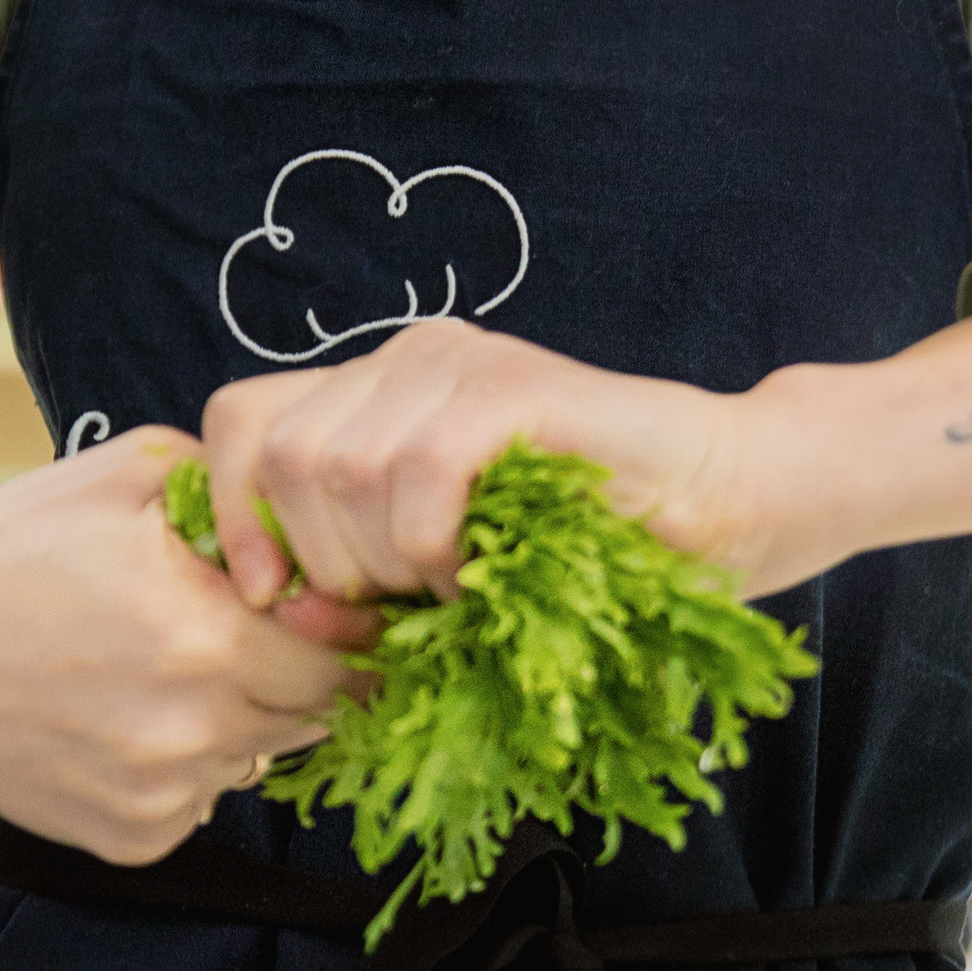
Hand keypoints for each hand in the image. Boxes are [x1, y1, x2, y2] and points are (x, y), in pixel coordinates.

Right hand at [0, 427, 374, 863]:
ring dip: (244, 717)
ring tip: (170, 667)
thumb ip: (242, 493)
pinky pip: (204, 801)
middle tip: (246, 629)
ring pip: (261, 757)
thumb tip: (325, 528)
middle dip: (300, 671)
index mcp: (202, 634)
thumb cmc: (18, 544)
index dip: (342, 629)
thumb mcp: (134, 473)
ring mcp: (158, 795)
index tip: (321, 606)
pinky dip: (189, 763)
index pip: (344, 658)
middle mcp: (189, 729)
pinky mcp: (129, 841)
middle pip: (315, 715)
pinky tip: (128, 715)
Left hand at [198, 286, 971, 616]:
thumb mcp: (447, 576)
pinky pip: (414, 476)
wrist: (740, 502)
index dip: (231, 519)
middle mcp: (407, 358)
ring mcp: (460, 362)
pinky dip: (431, 547)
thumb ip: (358, 584)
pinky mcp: (515, 387)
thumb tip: (272, 612)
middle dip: (316, 561)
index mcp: (380, 391)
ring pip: (335, 471)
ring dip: (380, 561)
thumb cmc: (598, 553)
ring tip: (452, 585)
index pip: (238, 425)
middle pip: (275, 456)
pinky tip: (477, 570)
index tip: (274, 598)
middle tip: (393, 608)